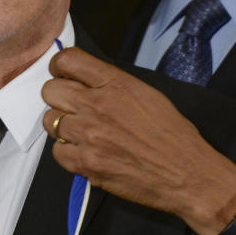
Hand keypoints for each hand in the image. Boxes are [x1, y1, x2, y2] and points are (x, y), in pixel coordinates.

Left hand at [41, 48, 235, 234]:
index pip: (68, 60)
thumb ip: (112, 84)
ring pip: (50, 121)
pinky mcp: (86, 164)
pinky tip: (85, 151)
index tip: (63, 74)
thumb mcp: (147, 94)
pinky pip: (58, 151)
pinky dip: (68, 151)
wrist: (185, 173)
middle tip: (72, 105)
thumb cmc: (172, 134)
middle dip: (58, 95)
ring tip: (82, 131)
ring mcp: (89, 136)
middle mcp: (98, 106)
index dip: (60, 67)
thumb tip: (85, 79)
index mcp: (116, 84)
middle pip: (50, 90)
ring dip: (63, 124)